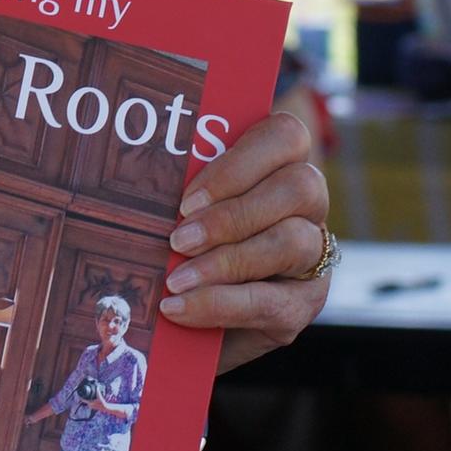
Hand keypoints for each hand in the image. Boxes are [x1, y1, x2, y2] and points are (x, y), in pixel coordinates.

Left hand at [159, 112, 330, 373]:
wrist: (201, 313)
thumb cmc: (185, 239)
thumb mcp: (184, 208)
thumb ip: (179, 194)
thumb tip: (137, 191)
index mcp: (280, 162)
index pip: (286, 136)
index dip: (240, 163)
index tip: (188, 199)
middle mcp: (308, 203)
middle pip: (299, 187)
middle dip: (232, 215)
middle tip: (178, 239)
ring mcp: (313, 253)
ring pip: (294, 241)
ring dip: (227, 261)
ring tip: (177, 279)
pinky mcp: (304, 302)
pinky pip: (273, 302)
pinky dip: (221, 304)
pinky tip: (180, 308)